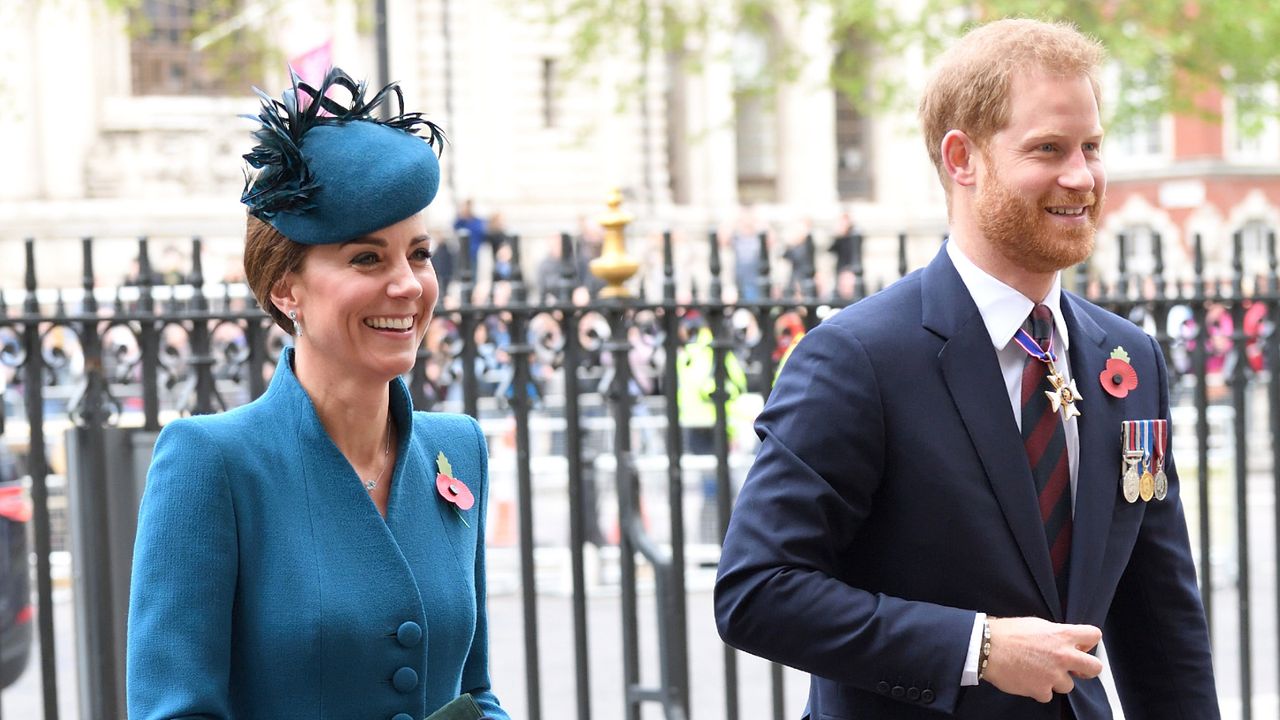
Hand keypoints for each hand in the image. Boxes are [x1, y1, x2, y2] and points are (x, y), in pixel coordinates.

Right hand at [982, 616, 1102, 702]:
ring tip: (1038, 672)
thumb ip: (1055, 634)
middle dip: (1086, 669)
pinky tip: (1027, 680)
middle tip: (1075, 669)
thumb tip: (1064, 641)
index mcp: (1062, 635)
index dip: (1088, 642)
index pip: (1094, 636)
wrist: (986, 648)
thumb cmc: (1007, 633)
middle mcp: (1063, 656)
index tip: (1080, 647)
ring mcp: (1054, 675)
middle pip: (1095, 668)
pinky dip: (1039, 690)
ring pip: (1068, 685)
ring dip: (1056, 681)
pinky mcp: (1041, 690)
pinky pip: (1048, 695)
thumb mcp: (1036, 624)